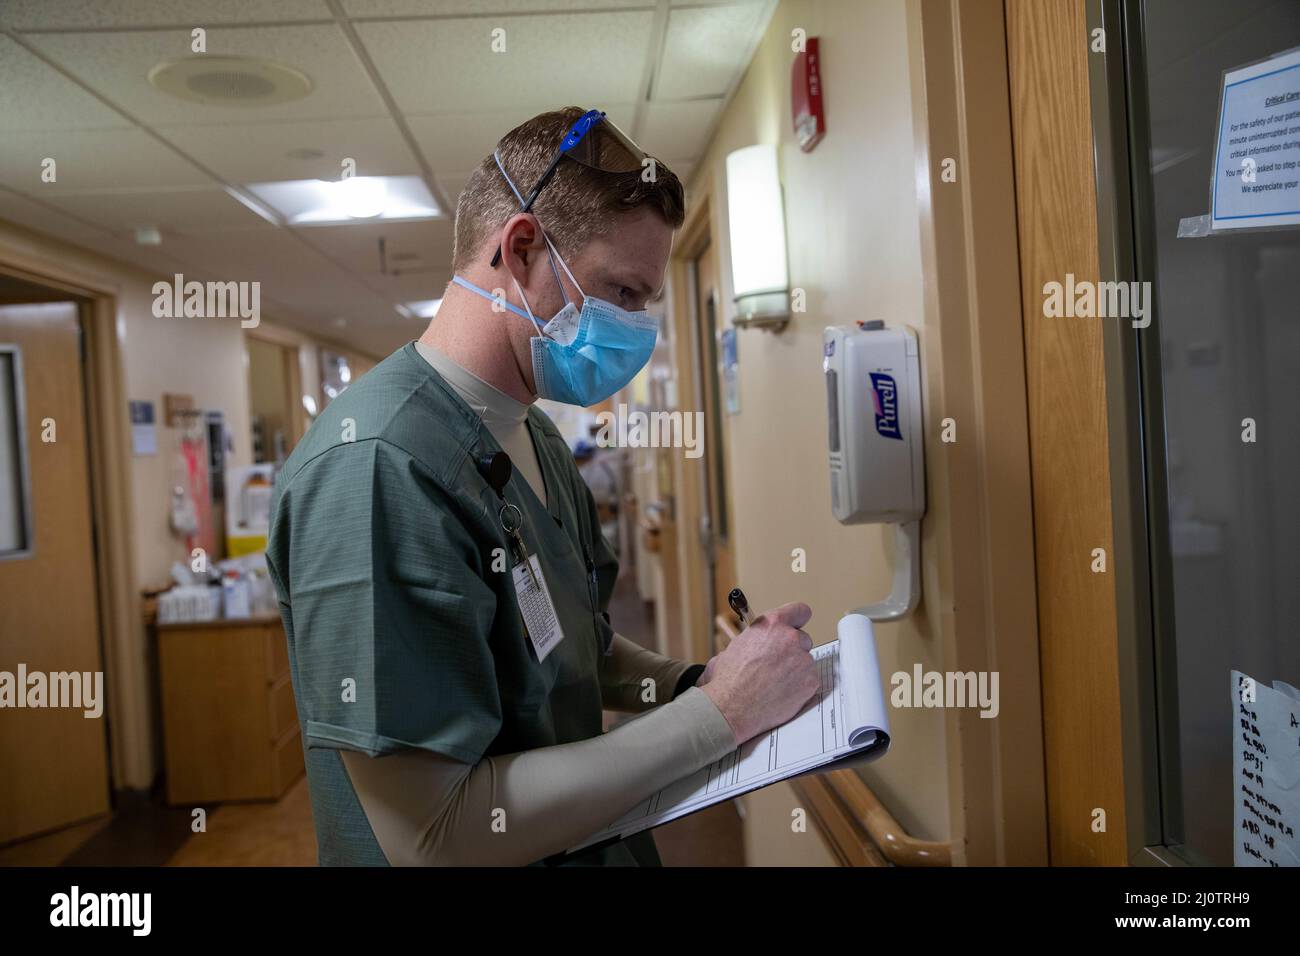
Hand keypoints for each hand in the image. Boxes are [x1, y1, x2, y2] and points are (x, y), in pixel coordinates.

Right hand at [698, 602, 818, 745]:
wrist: (731, 706)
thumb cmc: (728, 679)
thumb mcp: (735, 646)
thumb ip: (754, 639)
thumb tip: (753, 644)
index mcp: (772, 624)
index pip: (799, 611)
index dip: (797, 620)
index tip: (796, 626)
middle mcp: (790, 637)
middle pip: (803, 640)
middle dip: (793, 651)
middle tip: (777, 666)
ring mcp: (803, 660)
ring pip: (806, 662)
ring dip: (796, 671)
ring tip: (775, 684)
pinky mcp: (811, 681)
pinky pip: (809, 681)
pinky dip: (800, 688)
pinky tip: (782, 694)